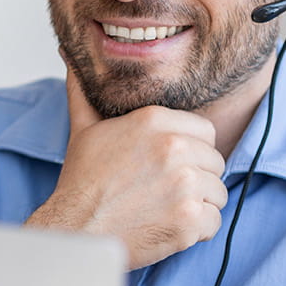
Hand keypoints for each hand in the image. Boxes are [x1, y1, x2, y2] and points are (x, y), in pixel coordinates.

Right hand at [24, 69, 228, 269]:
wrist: (75, 229)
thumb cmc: (81, 182)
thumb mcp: (83, 128)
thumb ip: (84, 90)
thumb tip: (68, 54)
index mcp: (154, 120)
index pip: (204, 130)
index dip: (191, 149)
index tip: (170, 164)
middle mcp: (174, 148)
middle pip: (215, 161)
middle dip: (196, 177)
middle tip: (164, 190)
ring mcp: (184, 184)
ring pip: (217, 192)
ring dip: (198, 204)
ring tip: (165, 208)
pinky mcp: (189, 220)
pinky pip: (214, 222)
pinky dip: (196, 231)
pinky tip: (168, 226)